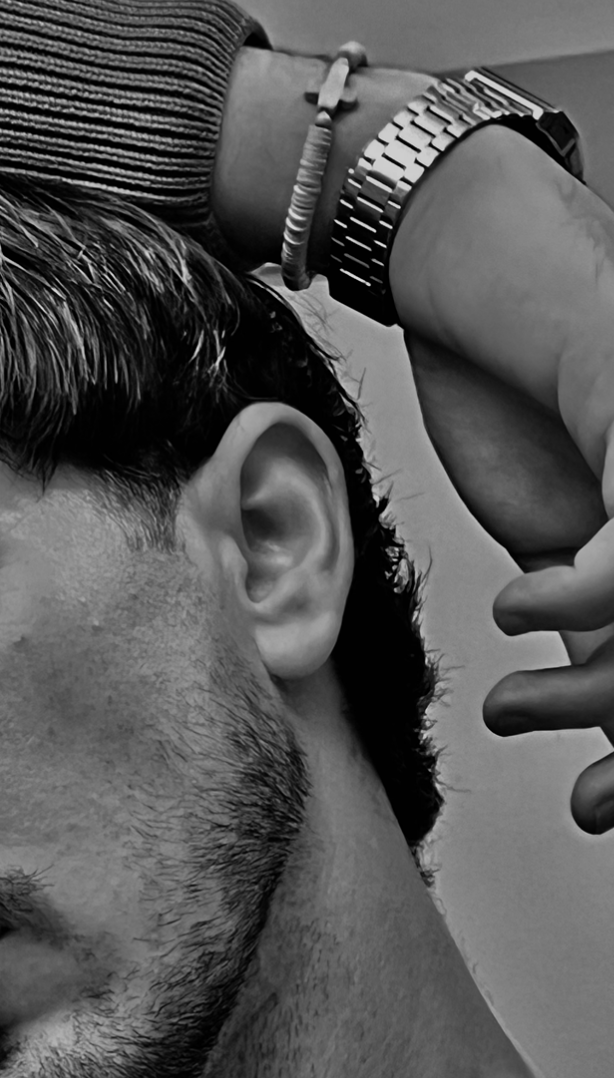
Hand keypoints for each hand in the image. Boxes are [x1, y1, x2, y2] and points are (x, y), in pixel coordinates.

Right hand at [402, 329, 613, 831]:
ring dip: (602, 688)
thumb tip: (603, 716)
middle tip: (593, 800)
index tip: (601, 805)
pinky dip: (583, 594)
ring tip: (519, 708)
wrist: (476, 272)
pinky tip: (525, 609)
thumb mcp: (560, 530)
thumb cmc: (518, 387)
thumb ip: (594, 617)